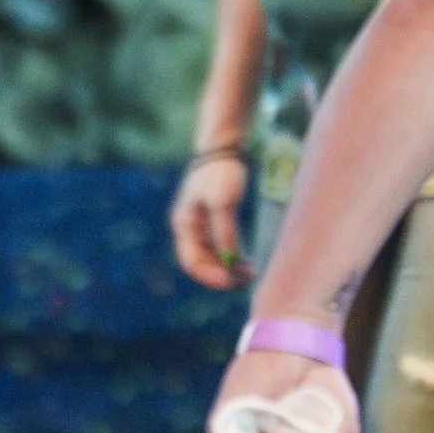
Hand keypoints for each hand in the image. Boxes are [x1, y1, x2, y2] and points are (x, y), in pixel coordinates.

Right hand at [170, 150, 251, 290]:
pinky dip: (231, 257)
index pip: (192, 263)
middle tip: (246, 280)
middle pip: (202, 263)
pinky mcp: (213, 222)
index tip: (232, 281)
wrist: (223, 150)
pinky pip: (220, 248)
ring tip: (249, 273)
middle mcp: (189, 230)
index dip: (211, 276)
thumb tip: (231, 260)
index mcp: (184, 226)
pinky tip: (246, 261)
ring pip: (212, 258)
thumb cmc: (220, 174)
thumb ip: (225, 233)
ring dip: (228, 268)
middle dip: (222, 274)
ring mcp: (200, 227)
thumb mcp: (223, 203)